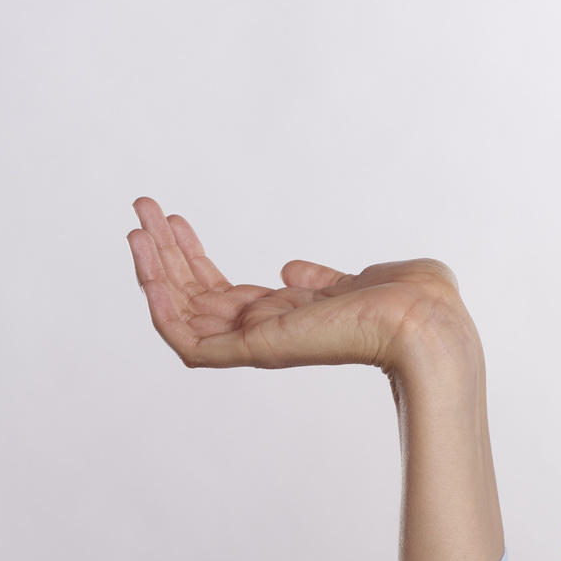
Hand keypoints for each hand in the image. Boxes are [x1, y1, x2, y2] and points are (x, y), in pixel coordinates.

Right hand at [125, 196, 472, 373]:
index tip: (173, 220)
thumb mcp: (359, 280)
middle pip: (196, 297)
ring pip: (183, 315)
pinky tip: (148, 269)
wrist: (426, 319)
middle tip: (141, 209)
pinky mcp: (256, 351)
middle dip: (164, 254)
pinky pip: (188, 342)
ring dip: (153, 271)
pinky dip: (161, 309)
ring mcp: (260, 343)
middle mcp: (270, 332)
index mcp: (291, 316)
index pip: (224, 292)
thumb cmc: (414, 301)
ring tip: (134, 227)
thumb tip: (291, 270)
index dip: (193, 257)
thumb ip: (321, 280)